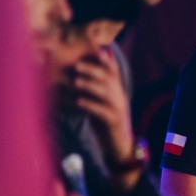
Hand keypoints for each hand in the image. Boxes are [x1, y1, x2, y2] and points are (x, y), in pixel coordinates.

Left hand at [70, 49, 139, 189]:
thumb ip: (96, 90)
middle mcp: (120, 97)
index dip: (104, 59)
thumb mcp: (103, 103)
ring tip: (75, 82)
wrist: (120, 147)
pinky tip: (78, 103)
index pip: (113, 71)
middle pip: (109, 79)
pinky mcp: (114, 122)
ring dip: (90, 86)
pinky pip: (102, 112)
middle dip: (93, 70)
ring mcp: (118, 110)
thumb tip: (79, 75)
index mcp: (118, 91)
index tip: (94, 48)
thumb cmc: (107, 124)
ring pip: (106, 94)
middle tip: (77, 66)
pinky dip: (90, 106)